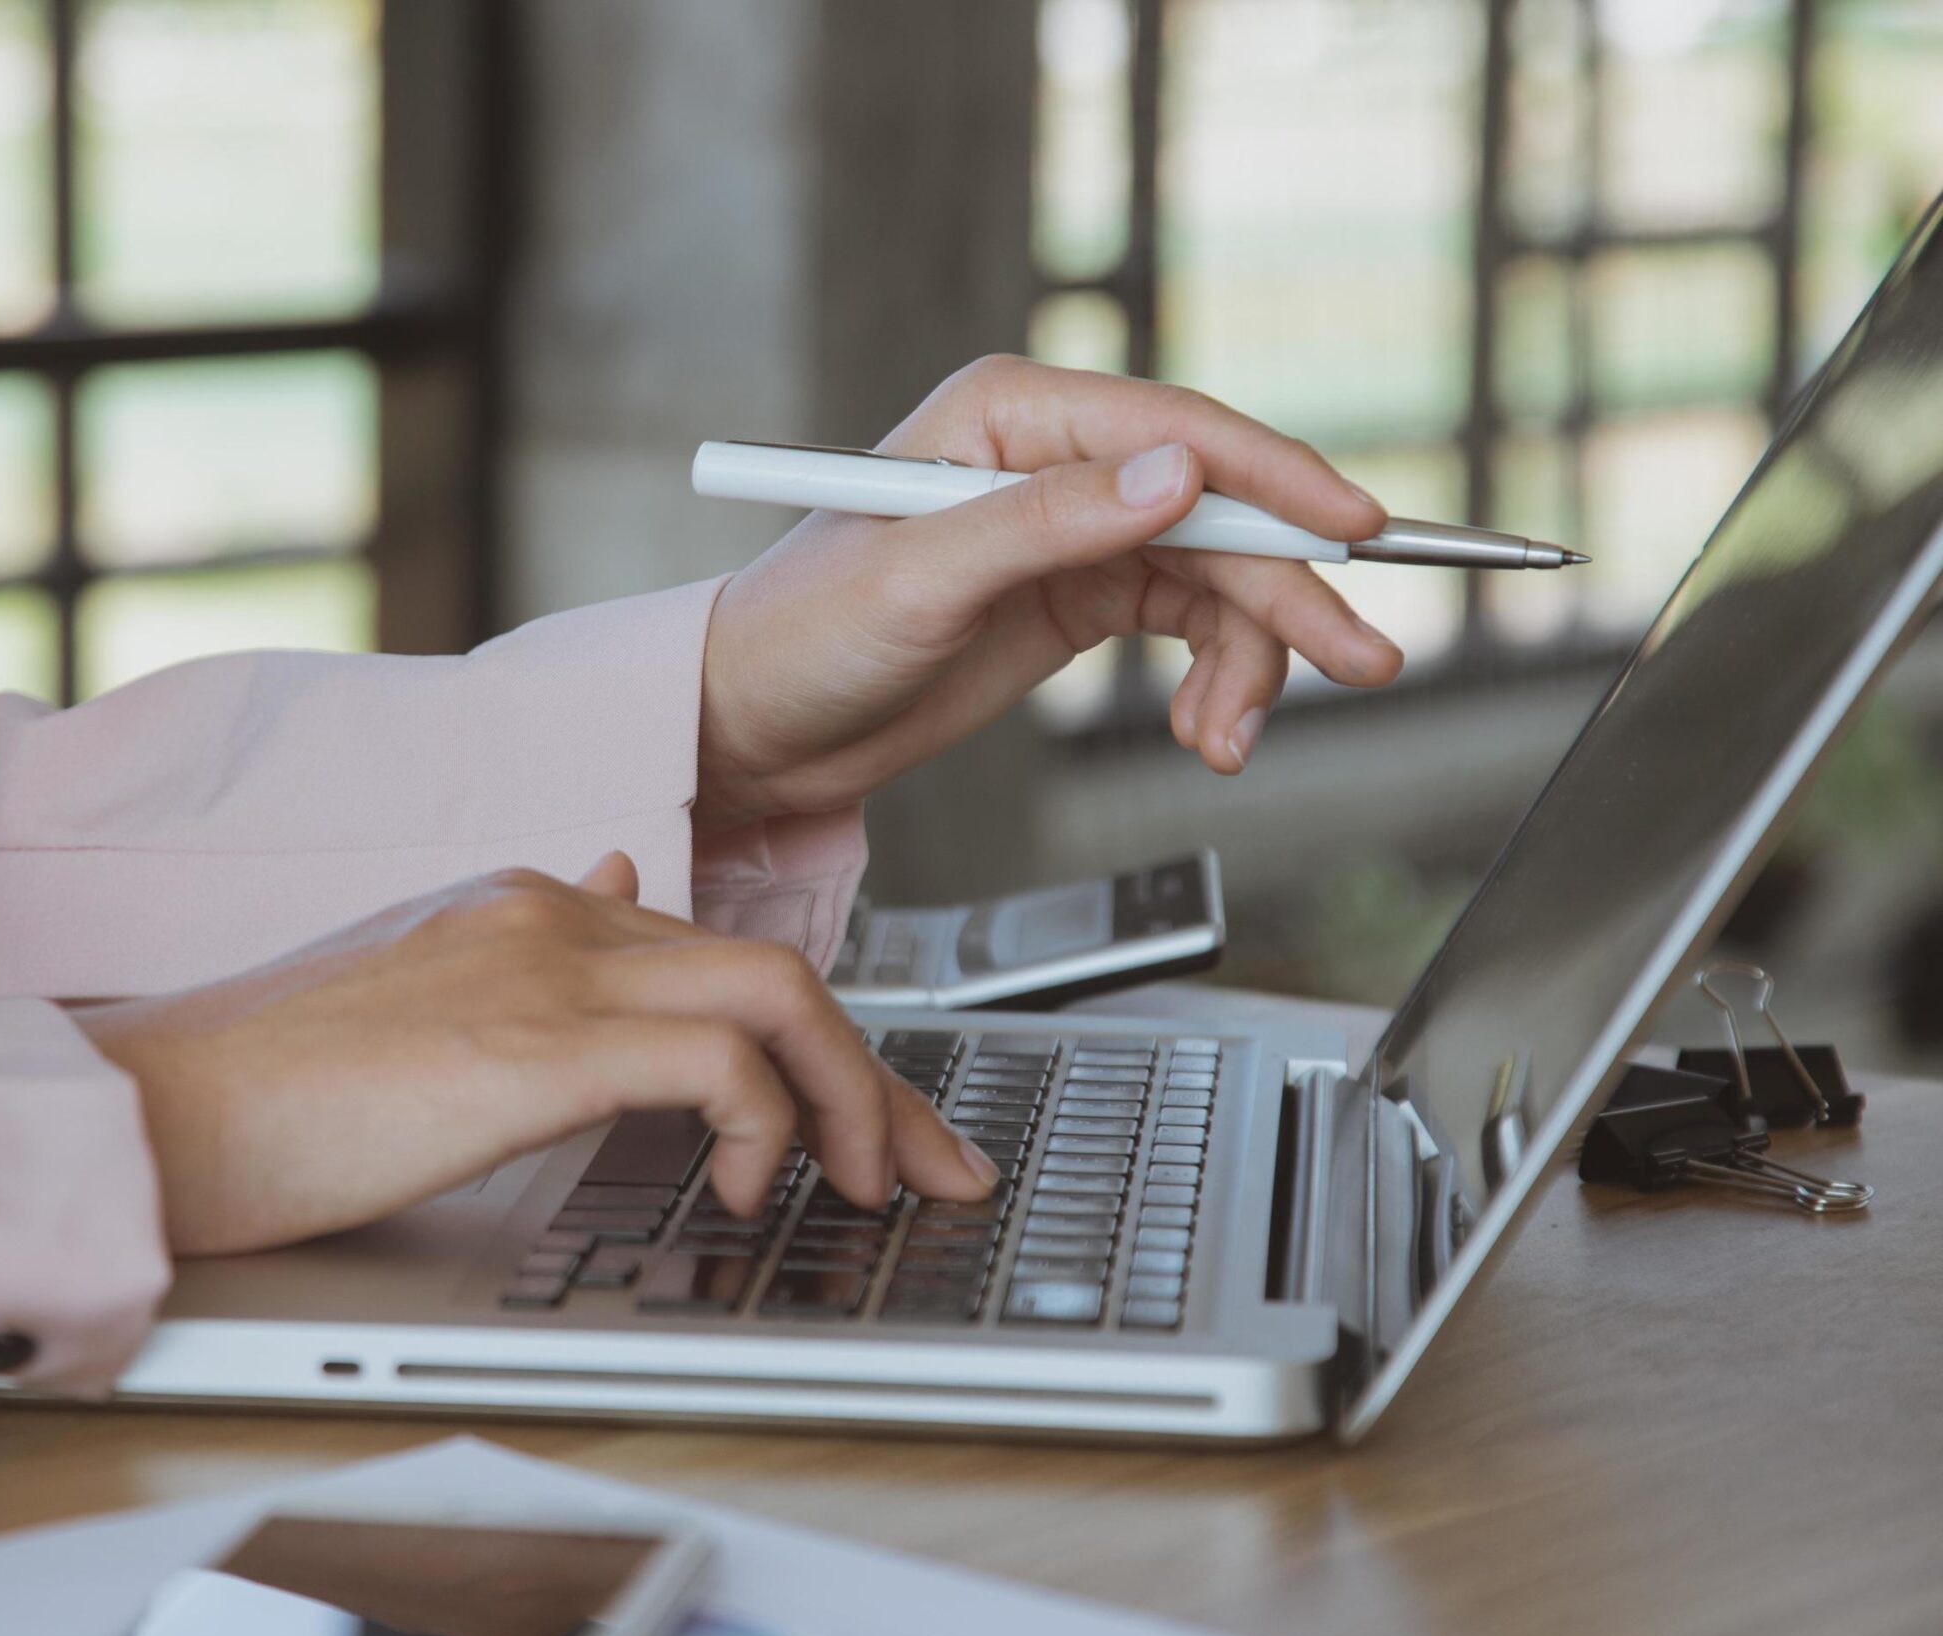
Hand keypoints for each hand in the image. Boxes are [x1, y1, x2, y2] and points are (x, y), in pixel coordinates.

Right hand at [75, 855, 994, 1254]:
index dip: (821, 1047)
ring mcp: (547, 969)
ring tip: (865, 1190)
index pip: (721, 959)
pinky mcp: (536, 1042)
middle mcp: (553, 915)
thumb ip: (527, 956)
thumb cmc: (276, 1095)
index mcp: (531, 910)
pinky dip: (759, 1126)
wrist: (164, 1116)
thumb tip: (613, 884)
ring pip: (777, 996)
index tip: (877, 1127)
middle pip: (775, 973)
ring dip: (850, 1100)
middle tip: (935, 1171)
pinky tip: (735, 1191)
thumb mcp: (422, 1007)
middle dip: (878, 1082)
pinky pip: (718, 1062)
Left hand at [696, 356, 1406, 827]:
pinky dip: (1214, 680)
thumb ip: (1047, 524)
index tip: (1353, 532)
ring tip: (1232, 741)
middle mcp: (1053, 456)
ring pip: (1217, 576)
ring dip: (1251, 657)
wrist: (756, 727)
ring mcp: (1073, 527)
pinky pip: (1188, 623)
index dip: (1275, 480)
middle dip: (1290, 590)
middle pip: (1218, 510)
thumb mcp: (919, 580)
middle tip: (1361, 658)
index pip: (1174, 429)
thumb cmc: (803, 636)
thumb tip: (1176, 477)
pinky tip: (1207, 735)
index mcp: (1009, 413)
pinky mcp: (1078, 596)